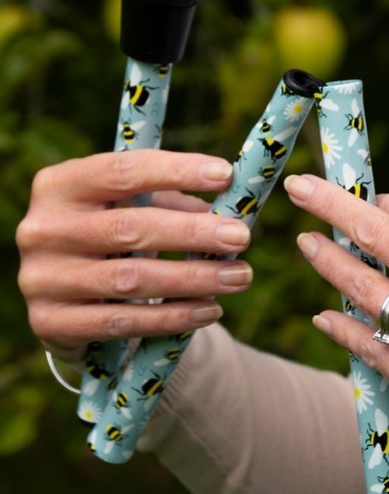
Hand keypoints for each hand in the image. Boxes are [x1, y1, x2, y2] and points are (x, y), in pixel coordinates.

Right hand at [17, 150, 252, 362]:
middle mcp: (42, 228)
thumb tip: (230, 207)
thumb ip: (172, 203)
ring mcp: (41, 278)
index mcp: (60, 185)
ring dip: (194, 278)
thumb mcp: (130, 209)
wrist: (63, 298)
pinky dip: (172, 318)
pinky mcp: (49, 322)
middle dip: (194, 232)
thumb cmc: (109, 239)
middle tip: (242, 237)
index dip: (176, 170)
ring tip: (239, 276)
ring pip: (131, 279)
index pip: (123, 171)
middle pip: (130, 227)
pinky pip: (122, 323)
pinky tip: (209, 310)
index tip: (226, 175)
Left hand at [284, 162, 388, 493]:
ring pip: (360, 287)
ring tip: (306, 244)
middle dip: (327, 203)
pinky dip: (341, 329)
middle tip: (300, 189)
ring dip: (326, 261)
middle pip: (369, 232)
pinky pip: (368, 347)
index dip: (383, 202)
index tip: (369, 197)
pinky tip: (325, 316)